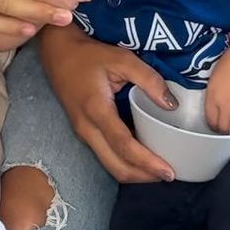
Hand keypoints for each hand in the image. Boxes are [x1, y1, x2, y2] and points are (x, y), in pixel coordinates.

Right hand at [42, 23, 177, 183]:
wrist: (58, 53)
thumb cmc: (90, 55)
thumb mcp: (122, 58)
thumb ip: (148, 79)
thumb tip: (171, 105)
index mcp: (96, 110)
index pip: (124, 145)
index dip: (147, 162)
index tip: (169, 172)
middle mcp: (87, 128)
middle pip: (116, 166)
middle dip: (143, 176)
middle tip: (169, 175)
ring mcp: (83, 133)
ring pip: (110, 165)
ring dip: (134, 173)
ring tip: (159, 170)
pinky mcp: (84, 132)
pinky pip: (106, 156)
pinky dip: (126, 162)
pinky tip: (142, 156)